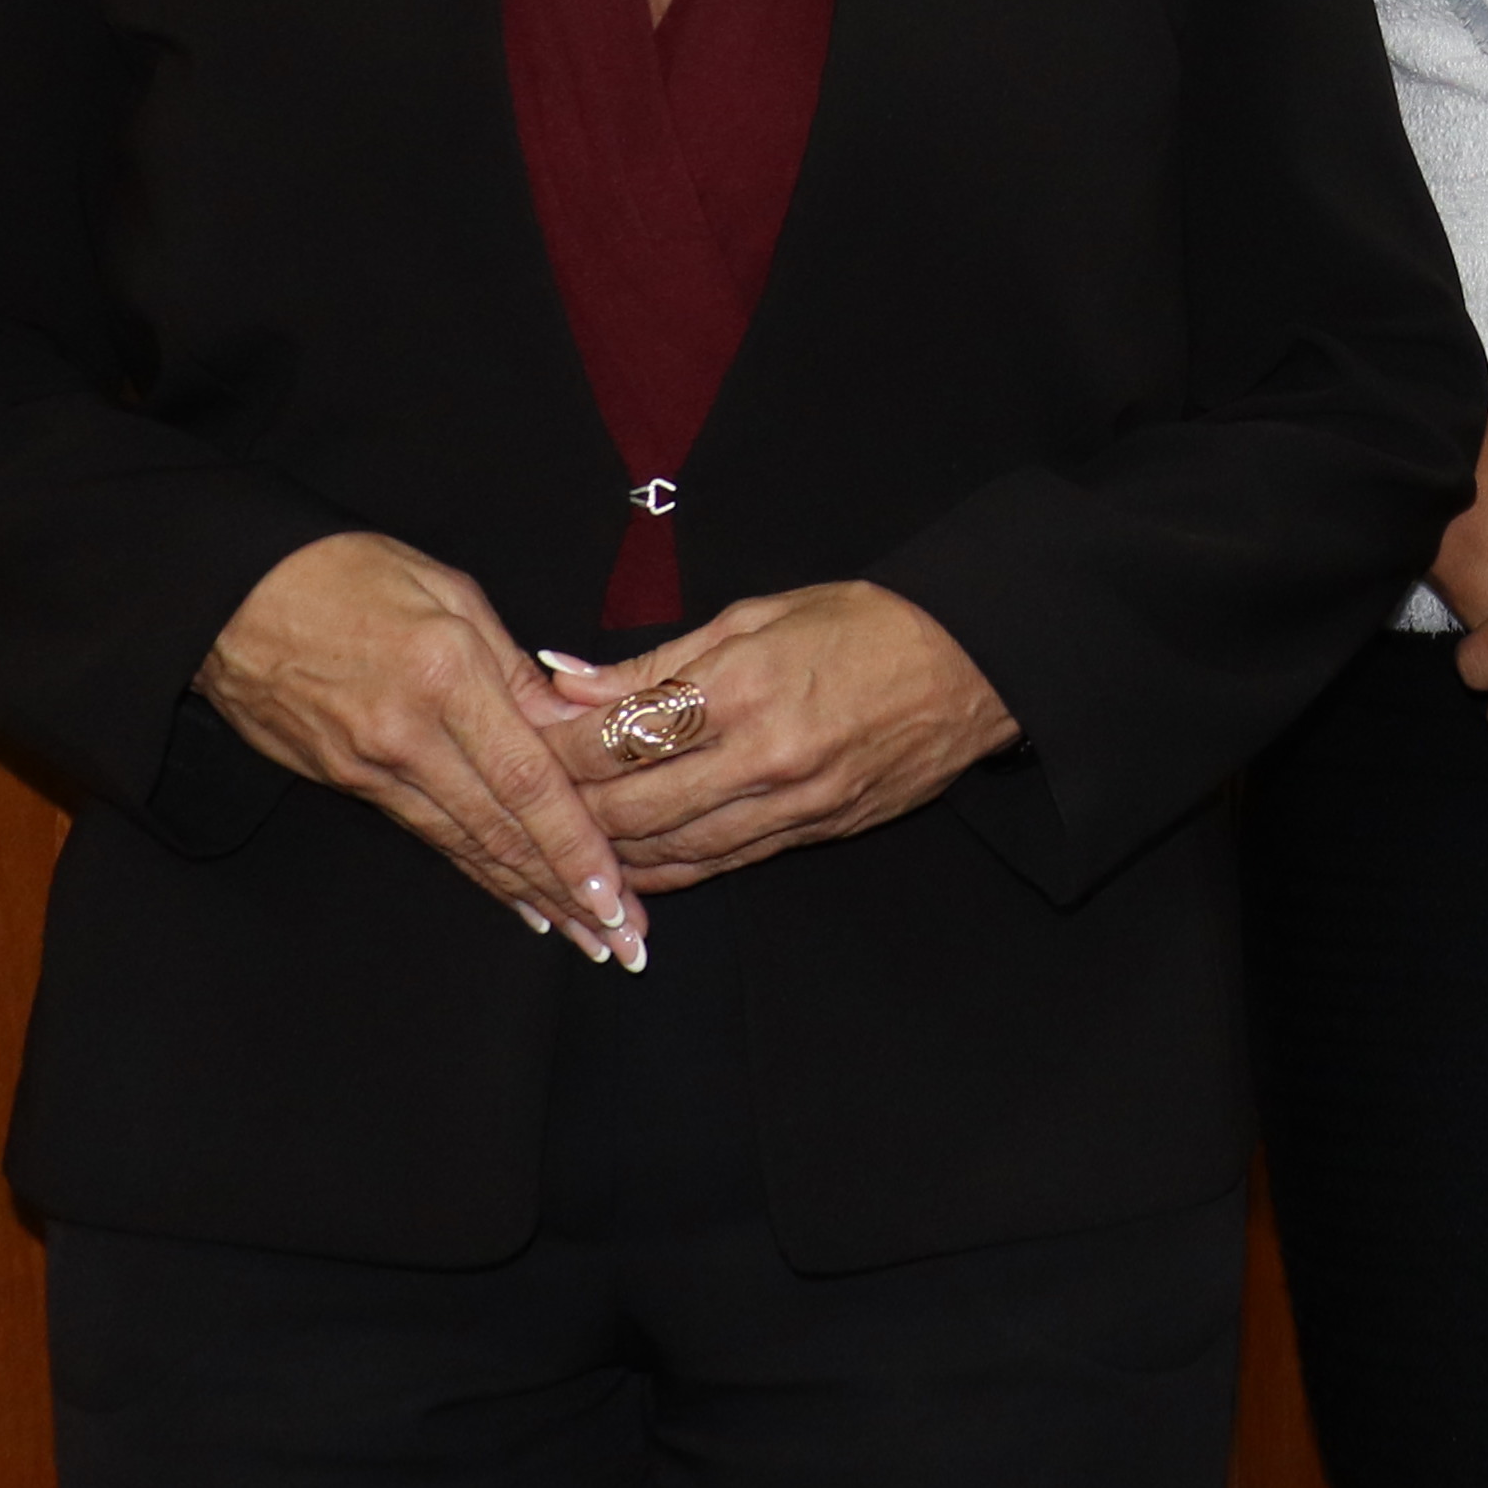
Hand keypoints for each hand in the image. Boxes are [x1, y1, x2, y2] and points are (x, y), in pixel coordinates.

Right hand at [196, 532, 641, 964]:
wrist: (227, 596)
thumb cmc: (344, 571)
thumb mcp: (446, 590)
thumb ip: (515, 666)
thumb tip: (574, 723)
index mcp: (445, 674)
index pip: (525, 777)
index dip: (573, 842)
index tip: (614, 893)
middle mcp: (408, 734)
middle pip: (501, 830)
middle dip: (566, 892)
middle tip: (622, 943)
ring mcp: (371, 767)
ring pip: (465, 845)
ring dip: (528, 896)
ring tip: (582, 936)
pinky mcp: (345, 782)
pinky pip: (428, 833)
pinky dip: (476, 871)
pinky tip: (515, 900)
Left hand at [532, 582, 1015, 895]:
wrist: (970, 666)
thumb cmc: (865, 624)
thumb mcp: (756, 615)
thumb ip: (654, 662)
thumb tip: (564, 678)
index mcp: (745, 687)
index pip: (618, 738)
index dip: (554, 748)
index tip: (517, 741)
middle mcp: (766, 757)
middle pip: (632, 809)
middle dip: (567, 810)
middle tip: (522, 801)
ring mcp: (792, 805)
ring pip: (672, 851)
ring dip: (608, 853)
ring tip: (560, 843)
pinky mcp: (813, 833)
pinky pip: (720, 865)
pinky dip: (665, 872)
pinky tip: (628, 868)